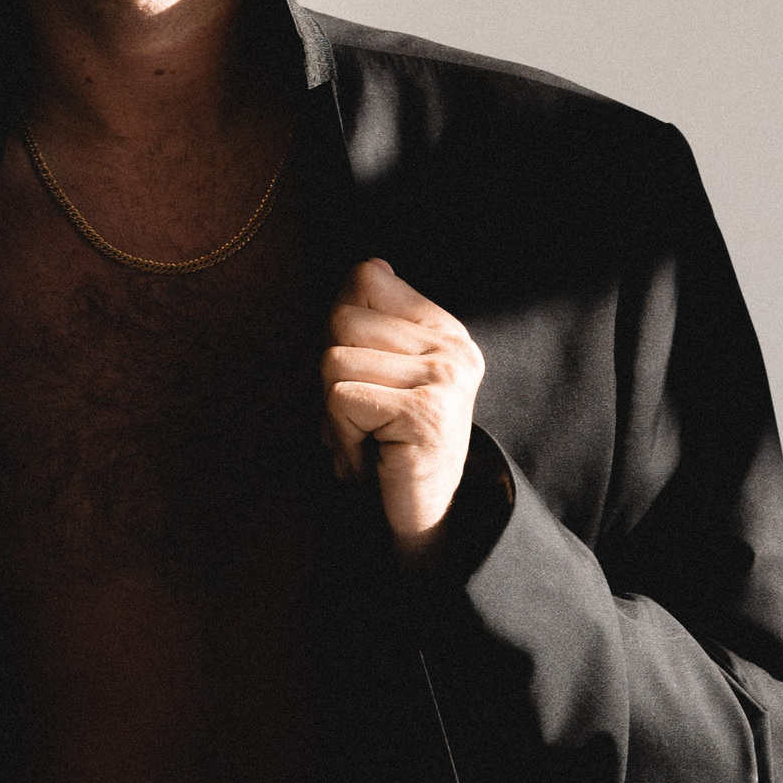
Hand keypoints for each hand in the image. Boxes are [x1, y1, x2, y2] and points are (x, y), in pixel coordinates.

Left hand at [322, 260, 484, 563]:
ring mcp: (443, 378)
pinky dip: (342, 436)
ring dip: (334, 414)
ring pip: (333, 360)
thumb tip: (369, 266)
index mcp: (443, 330)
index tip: (362, 377)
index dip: (340, 328)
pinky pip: (340, 398)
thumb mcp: (383, 375)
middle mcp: (451, 348)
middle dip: (331, 377)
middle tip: (360, 420)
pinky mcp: (425, 412)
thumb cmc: (391, 446)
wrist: (424, 516)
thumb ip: (375, 324)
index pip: (367, 279)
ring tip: (367, 440)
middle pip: (341, 319)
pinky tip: (371, 458)